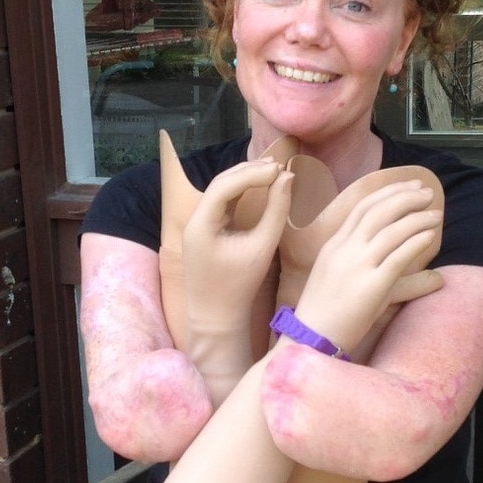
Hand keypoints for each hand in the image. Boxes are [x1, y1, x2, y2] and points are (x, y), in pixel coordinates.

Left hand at [182, 160, 293, 330]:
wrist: (216, 316)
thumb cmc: (240, 286)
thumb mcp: (262, 247)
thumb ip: (276, 211)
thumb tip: (288, 178)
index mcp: (201, 225)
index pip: (225, 186)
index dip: (253, 173)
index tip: (280, 170)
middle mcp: (194, 220)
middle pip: (221, 183)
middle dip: (249, 171)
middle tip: (279, 166)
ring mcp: (198, 224)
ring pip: (221, 190)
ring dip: (245, 178)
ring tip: (273, 171)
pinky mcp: (206, 229)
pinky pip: (223, 202)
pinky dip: (241, 192)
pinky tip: (261, 185)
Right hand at [292, 180, 442, 354]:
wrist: (310, 340)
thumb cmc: (329, 315)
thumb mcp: (348, 282)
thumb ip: (377, 268)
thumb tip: (420, 270)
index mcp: (334, 245)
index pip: (362, 207)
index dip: (388, 192)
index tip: (409, 187)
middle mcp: (344, 250)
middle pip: (377, 211)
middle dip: (405, 197)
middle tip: (426, 193)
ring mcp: (356, 267)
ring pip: (391, 230)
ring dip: (416, 217)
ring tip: (435, 214)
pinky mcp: (370, 286)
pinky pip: (398, 256)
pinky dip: (416, 241)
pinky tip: (430, 236)